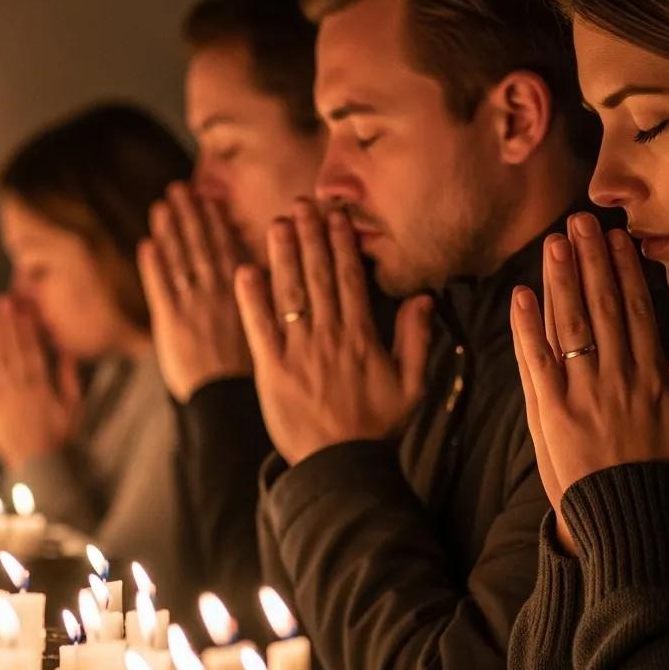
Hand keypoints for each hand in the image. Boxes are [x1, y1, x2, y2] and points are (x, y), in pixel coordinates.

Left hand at [0, 294, 81, 467]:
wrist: (38, 465)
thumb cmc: (60, 435)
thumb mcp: (74, 407)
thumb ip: (69, 378)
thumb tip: (65, 352)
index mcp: (42, 388)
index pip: (33, 352)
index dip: (28, 329)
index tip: (24, 310)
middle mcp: (20, 391)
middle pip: (13, 353)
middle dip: (8, 326)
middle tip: (2, 303)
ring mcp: (2, 400)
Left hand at [138, 183, 251, 402]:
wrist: (229, 399)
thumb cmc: (250, 370)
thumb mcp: (264, 325)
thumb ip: (259, 296)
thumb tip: (263, 268)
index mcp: (242, 291)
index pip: (226, 247)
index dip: (214, 221)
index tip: (207, 199)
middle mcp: (217, 291)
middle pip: (201, 245)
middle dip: (190, 214)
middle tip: (180, 189)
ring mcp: (192, 304)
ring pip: (180, 259)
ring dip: (170, 230)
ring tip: (162, 205)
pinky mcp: (170, 321)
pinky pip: (160, 286)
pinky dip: (153, 264)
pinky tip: (147, 244)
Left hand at [234, 198, 431, 464]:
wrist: (341, 467)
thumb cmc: (376, 427)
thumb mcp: (411, 385)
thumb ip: (416, 339)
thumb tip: (423, 298)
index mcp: (361, 337)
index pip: (349, 279)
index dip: (341, 243)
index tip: (335, 215)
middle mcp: (329, 338)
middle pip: (318, 277)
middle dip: (310, 235)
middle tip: (302, 202)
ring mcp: (299, 353)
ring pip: (290, 294)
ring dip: (283, 255)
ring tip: (277, 221)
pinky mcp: (272, 370)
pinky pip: (260, 329)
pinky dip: (251, 300)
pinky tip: (245, 271)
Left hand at [510, 212, 668, 552]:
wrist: (626, 519)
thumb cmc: (664, 474)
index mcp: (653, 378)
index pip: (636, 312)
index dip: (624, 272)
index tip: (615, 239)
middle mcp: (617, 378)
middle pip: (602, 308)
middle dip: (590, 261)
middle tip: (579, 222)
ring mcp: (581, 393)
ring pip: (570, 325)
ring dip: (560, 280)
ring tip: (554, 243)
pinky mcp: (550, 411)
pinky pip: (536, 361)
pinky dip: (527, 327)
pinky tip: (522, 295)